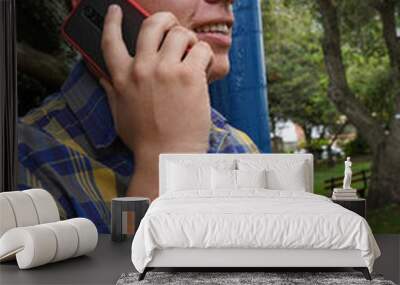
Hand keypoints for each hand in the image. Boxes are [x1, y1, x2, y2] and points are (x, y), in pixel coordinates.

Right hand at [99, 5, 213, 160]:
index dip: (112, 21)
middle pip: (151, 25)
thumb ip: (111, 91)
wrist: (167, 156)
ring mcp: (166, 71)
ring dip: (188, 39)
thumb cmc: (145, 140)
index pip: (110, 41)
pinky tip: (204, 66)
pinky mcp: (189, 77)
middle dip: (164, 19)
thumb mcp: (120, 115)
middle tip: (172, 26)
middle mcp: (142, 69)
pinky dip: (205, 54)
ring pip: (179, 33)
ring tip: (192, 52)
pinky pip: (201, 49)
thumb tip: (102, 76)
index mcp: (122, 78)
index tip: (116, 10)